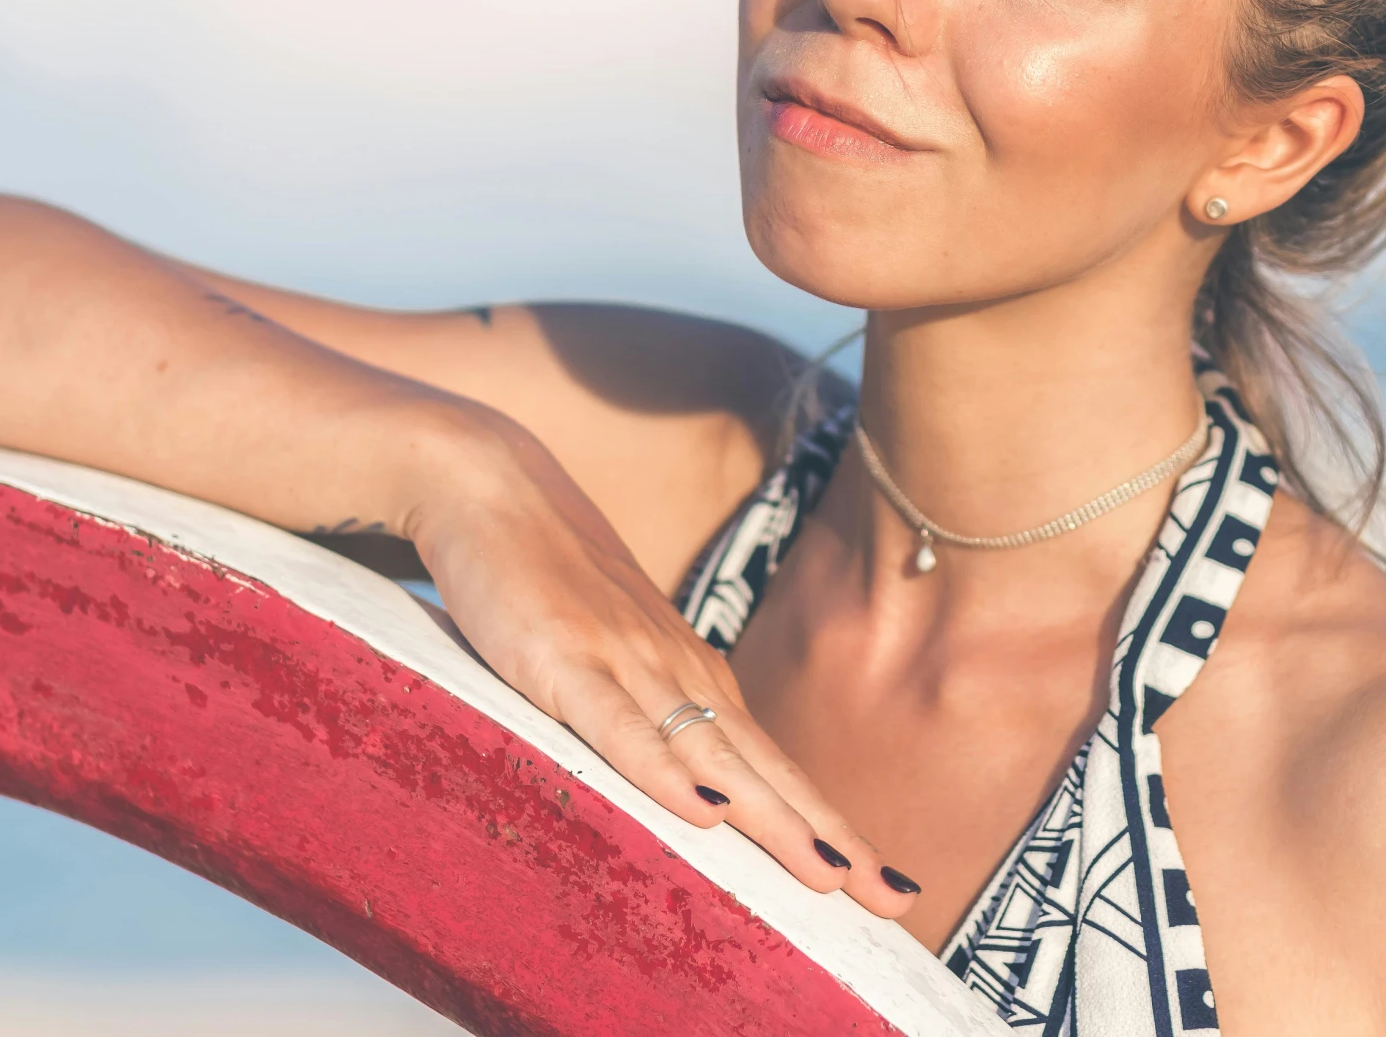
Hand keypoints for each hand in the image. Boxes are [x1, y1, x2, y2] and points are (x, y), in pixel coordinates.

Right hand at [399, 407, 916, 918]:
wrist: (492, 487)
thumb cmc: (549, 579)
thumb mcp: (610, 658)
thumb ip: (648, 715)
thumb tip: (688, 785)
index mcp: (693, 677)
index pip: (774, 765)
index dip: (828, 825)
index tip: (883, 883)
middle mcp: (678, 672)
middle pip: (767, 769)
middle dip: (831, 837)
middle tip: (893, 898)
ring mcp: (625, 663)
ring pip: (713, 755)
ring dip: (775, 818)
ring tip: (831, 876)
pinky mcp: (562, 660)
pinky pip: (620, 725)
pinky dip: (664, 770)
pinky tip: (705, 813)